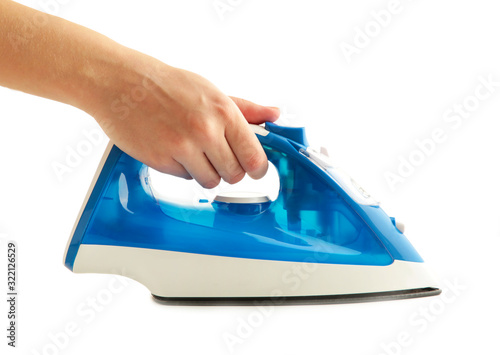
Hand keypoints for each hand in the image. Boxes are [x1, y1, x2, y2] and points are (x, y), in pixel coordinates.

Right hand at [88, 55, 279, 187]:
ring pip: (211, 182)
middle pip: (235, 175)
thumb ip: (245, 108)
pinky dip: (183, 170)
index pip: (254, 157)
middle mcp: (205, 131)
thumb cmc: (167, 85)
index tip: (254, 169)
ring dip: (207, 172)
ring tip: (195, 152)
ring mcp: (182, 148)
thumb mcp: (211, 90)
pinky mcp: (161, 161)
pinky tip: (174, 150)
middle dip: (230, 169)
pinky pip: (185, 179)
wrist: (122, 83)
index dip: (257, 168)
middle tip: (219, 156)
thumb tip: (273, 114)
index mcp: (223, 112)